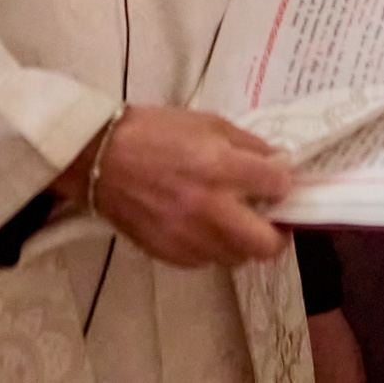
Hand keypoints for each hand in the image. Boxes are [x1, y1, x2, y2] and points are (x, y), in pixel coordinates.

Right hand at [54, 106, 291, 266]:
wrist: (99, 157)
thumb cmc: (155, 131)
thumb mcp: (208, 122)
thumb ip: (248, 144)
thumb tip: (279, 163)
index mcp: (222, 168)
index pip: (279, 186)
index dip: (283, 182)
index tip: (276, 181)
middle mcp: (212, 210)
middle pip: (268, 245)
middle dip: (278, 233)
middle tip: (269, 218)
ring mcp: (190, 238)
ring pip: (238, 258)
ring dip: (243, 241)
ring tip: (231, 220)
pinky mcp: (171, 255)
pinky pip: (208, 261)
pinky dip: (213, 247)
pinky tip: (202, 227)